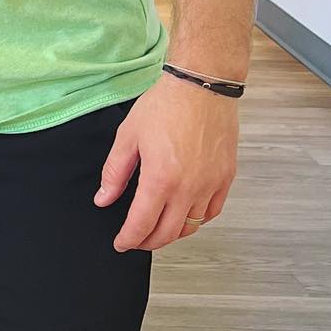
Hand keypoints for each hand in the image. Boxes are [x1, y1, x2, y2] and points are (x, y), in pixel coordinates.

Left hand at [94, 74, 239, 250]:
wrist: (201, 86)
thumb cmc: (165, 105)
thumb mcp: (128, 136)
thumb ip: (115, 172)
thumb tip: (104, 198)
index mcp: (161, 179)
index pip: (142, 224)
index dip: (129, 239)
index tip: (121, 243)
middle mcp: (189, 189)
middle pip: (168, 233)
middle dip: (148, 242)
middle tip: (136, 240)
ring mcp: (210, 185)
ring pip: (192, 226)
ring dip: (172, 233)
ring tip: (158, 228)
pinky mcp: (226, 178)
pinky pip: (212, 212)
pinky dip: (197, 220)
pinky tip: (185, 214)